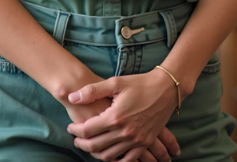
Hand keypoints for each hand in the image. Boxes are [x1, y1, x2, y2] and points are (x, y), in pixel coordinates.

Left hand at [64, 68, 182, 161]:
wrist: (165, 89)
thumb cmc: (139, 83)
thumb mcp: (115, 82)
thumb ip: (92, 91)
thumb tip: (72, 97)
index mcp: (115, 117)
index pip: (88, 130)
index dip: (76, 130)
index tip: (70, 128)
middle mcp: (125, 132)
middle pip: (96, 146)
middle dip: (82, 144)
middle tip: (76, 139)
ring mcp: (136, 140)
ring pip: (109, 156)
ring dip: (96, 153)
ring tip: (90, 146)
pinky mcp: (144, 143)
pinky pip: (127, 160)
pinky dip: (115, 160)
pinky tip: (109, 154)